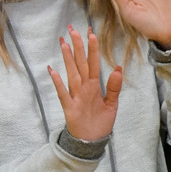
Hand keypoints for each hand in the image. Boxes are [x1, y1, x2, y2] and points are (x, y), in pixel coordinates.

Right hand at [49, 25, 122, 140]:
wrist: (92, 141)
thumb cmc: (100, 122)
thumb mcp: (112, 104)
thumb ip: (113, 87)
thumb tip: (118, 69)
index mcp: (94, 85)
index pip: (92, 63)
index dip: (92, 49)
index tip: (90, 33)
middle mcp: (83, 88)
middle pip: (80, 64)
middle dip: (77, 47)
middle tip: (72, 30)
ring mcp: (75, 96)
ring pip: (72, 74)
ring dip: (68, 59)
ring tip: (63, 43)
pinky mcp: (69, 107)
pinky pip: (63, 93)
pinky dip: (58, 83)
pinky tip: (52, 71)